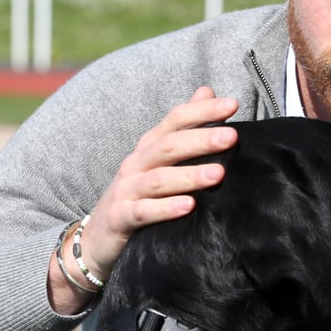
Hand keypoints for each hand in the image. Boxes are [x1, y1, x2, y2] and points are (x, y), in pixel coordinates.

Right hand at [49, 87, 237, 310]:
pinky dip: (165, 209)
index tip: (233, 104)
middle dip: (201, 140)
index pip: (175, 120)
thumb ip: (184, 127)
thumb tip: (208, 91)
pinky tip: (189, 207)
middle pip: (169, 146)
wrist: (97, 239)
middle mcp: (136, 164)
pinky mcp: (120, 218)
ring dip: (189, 176)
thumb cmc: (139, 195)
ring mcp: (126, 190)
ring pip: (159, 180)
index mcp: (149, 147)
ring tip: (218, 174)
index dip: (202, 110)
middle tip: (232, 137)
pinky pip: (143, 212)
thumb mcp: (159, 160)